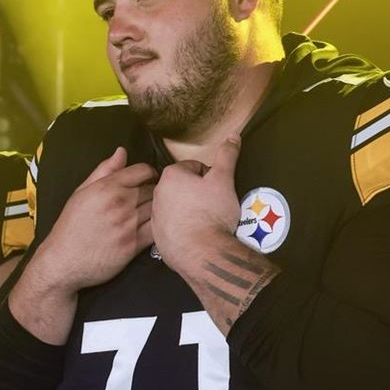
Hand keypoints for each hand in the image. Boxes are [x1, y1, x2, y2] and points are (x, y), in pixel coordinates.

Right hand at [31, 147, 156, 294]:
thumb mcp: (81, 192)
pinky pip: (156, 230)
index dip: (149, 173)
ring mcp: (128, 225)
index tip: (148, 180)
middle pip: (153, 189)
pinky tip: (153, 228)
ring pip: (157, 209)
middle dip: (154, 192)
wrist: (63, 261)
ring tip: (154, 213)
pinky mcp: (133, 245)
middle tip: (150, 199)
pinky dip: (158, 228)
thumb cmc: (71, 225)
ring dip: (158, 210)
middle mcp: (120, 203)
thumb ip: (104, 170)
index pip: (143, 170)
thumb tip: (122, 151)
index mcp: (107, 187)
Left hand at [152, 136, 241, 271]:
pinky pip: (173, 226)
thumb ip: (227, 156)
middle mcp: (157, 195)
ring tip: (206, 220)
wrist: (201, 253)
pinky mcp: (158, 238)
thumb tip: (233, 135)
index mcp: (170, 176)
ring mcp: (156, 218)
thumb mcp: (224, 180)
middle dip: (198, 193)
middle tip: (214, 204)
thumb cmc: (211, 212)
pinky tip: (197, 234)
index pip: (194, 167)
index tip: (217, 189)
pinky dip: (184, 228)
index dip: (210, 177)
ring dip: (190, 210)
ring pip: (177, 207)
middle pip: (183, 187)